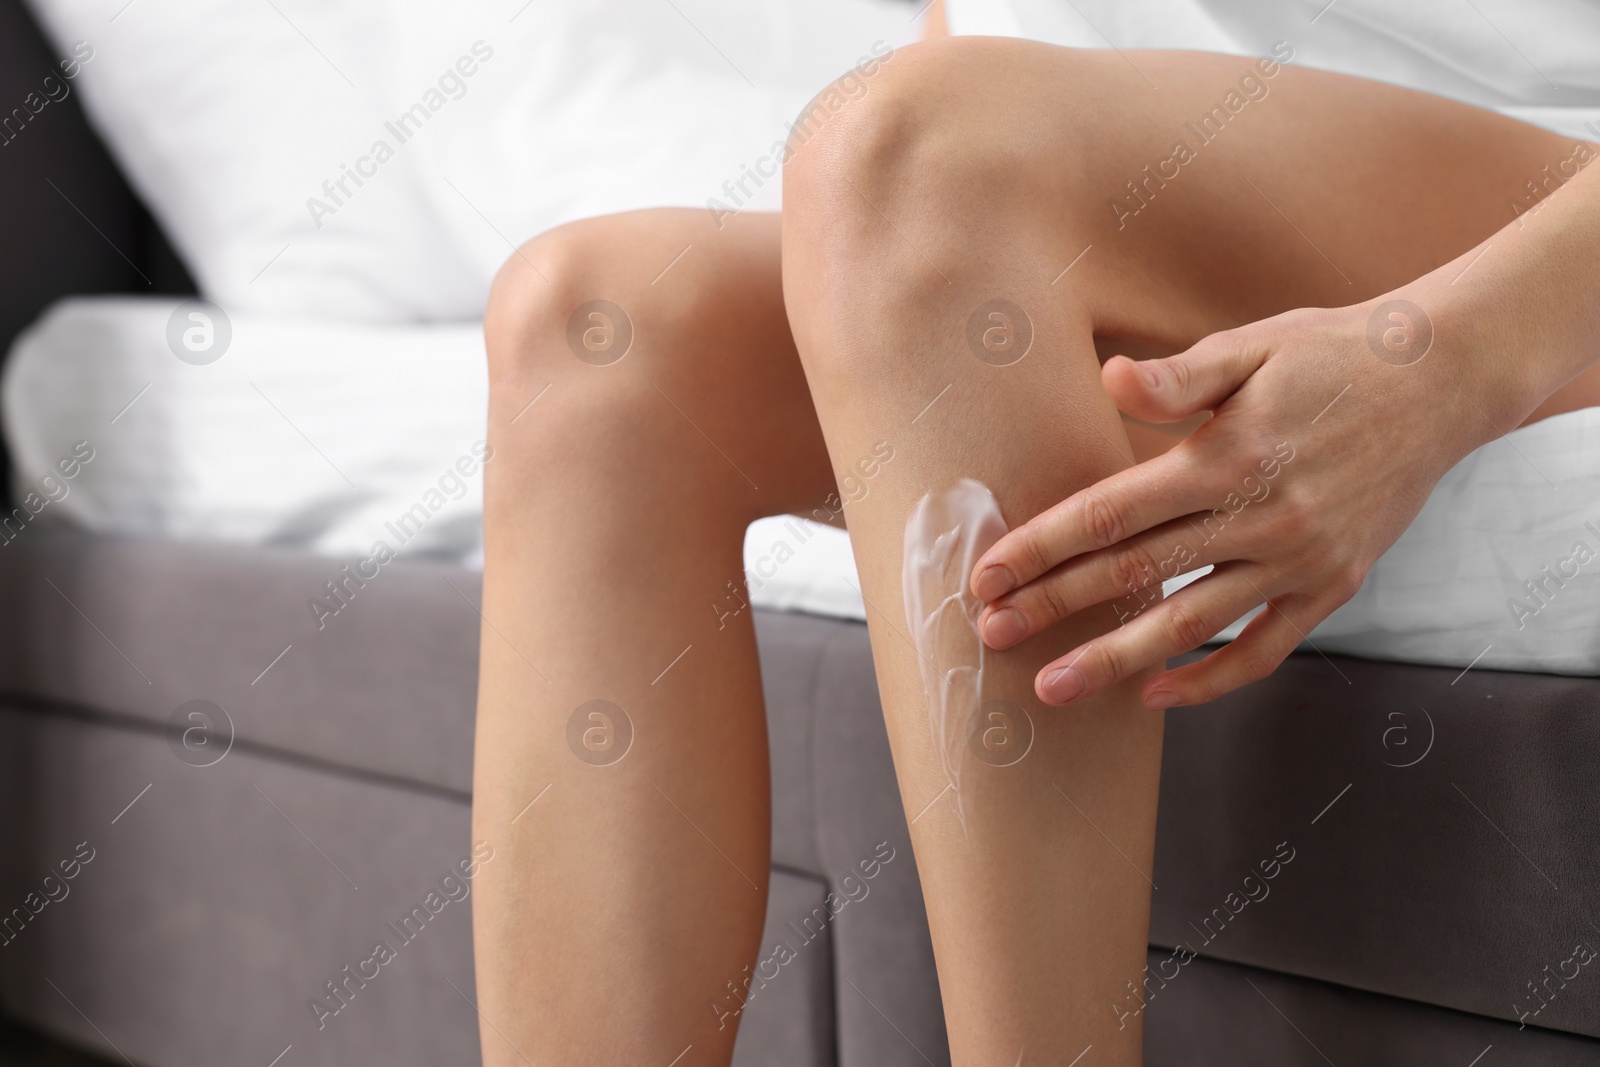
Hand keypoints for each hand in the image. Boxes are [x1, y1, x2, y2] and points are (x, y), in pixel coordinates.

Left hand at [969, 294, 1519, 709]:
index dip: (1043, 546)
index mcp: (1230, 456)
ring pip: (1192, 624)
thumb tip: (1110, 379)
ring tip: (1052, 686)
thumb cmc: (1332, 354)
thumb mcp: (1253, 346)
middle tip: (990, 634)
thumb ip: (1178, 376)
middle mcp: (1264, 517)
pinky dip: (1208, 678)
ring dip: (1115, 660)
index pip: (1112, 512)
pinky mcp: (1332, 586)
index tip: (988, 574)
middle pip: (1138, 573)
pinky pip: (1263, 649)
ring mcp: (1301, 560)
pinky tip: (1153, 693)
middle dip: (1055, 606)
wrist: (1442, 381)